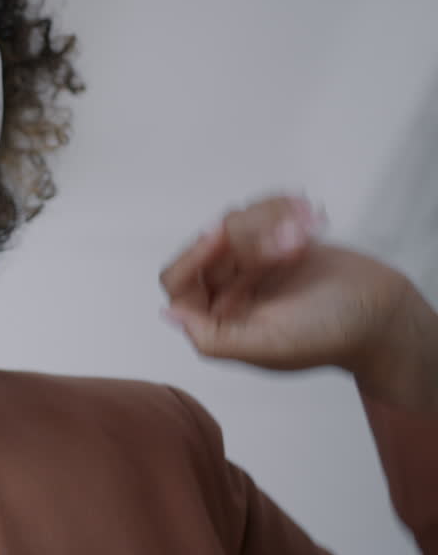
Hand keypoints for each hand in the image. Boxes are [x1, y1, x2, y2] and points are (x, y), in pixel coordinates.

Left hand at [159, 194, 437, 410]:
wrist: (385, 313)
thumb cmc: (332, 335)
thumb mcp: (269, 345)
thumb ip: (214, 337)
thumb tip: (169, 314)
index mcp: (218, 319)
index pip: (179, 280)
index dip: (194, 255)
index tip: (220, 234)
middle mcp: (229, 289)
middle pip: (212, 244)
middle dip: (252, 238)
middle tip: (292, 244)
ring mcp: (251, 262)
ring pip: (237, 221)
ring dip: (274, 222)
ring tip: (309, 234)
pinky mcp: (274, 239)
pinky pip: (262, 210)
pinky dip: (285, 209)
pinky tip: (312, 220)